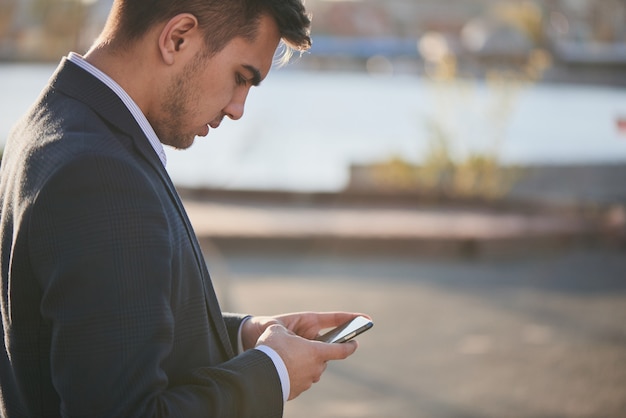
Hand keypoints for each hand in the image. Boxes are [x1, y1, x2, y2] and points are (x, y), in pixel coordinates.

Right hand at [241, 312, 368, 399]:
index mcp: (316, 351)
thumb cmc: (271, 350)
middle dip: (316, 353)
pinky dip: (296, 374)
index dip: (349, 346)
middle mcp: (315, 368)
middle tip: (306, 347)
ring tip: (292, 358)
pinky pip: (301, 380)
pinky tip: (285, 370)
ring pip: (312, 370)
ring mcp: (307, 381)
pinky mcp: (297, 390)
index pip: (341, 350)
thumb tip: (285, 334)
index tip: (355, 343)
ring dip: (306, 364)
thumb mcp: (278, 330)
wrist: (259, 375)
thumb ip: (287, 331)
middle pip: (322, 360)